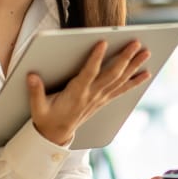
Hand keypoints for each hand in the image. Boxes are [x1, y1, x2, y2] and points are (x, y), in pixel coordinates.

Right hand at [27, 39, 150, 144]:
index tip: (103, 42)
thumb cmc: (47, 118)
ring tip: (146, 52)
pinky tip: (146, 73)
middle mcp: (92, 94)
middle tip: (136, 43)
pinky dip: (135, 81)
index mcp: (76, 93)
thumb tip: (30, 76)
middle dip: (125, 57)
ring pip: (120, 79)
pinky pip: (122, 89)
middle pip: (112, 74)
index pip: (89, 73)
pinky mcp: (104, 100)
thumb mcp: (37, 107)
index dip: (96, 58)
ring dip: (134, 65)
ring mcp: (100, 98)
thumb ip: (35, 91)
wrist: (56, 136)